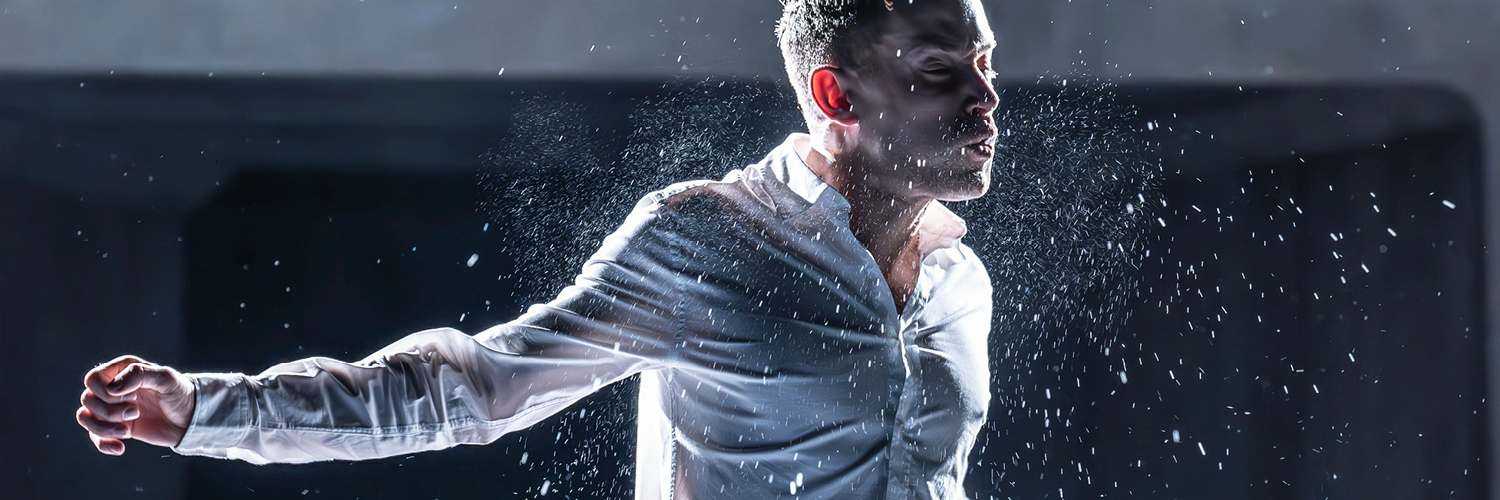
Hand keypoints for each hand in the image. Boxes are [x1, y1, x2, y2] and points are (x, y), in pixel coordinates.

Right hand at [76, 355, 195, 455]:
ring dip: (103, 428)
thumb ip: (139, 375)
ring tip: (127, 432)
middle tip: (135, 412)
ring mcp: (112, 407)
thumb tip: (111, 388)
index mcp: (121, 370)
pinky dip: (103, 444)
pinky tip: (120, 448)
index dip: (105, 391)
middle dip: (109, 411)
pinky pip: (94, 436)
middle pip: (88, 399)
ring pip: (85, 417)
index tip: (131, 396)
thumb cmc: (179, 393)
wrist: (189, 418)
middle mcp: (112, 387)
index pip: (92, 379)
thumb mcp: (165, 378)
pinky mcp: (116, 426)